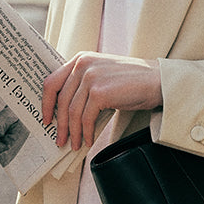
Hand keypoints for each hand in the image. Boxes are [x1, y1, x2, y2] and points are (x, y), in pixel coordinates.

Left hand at [43, 52, 161, 149]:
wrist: (157, 81)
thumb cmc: (132, 81)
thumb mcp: (102, 75)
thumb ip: (83, 84)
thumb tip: (66, 112)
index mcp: (80, 59)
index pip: (51, 82)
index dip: (46, 103)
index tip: (46, 119)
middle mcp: (82, 64)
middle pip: (60, 100)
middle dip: (59, 124)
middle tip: (60, 139)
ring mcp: (90, 77)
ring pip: (72, 111)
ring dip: (72, 132)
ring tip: (74, 144)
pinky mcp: (99, 91)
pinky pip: (86, 118)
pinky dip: (85, 132)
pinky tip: (88, 140)